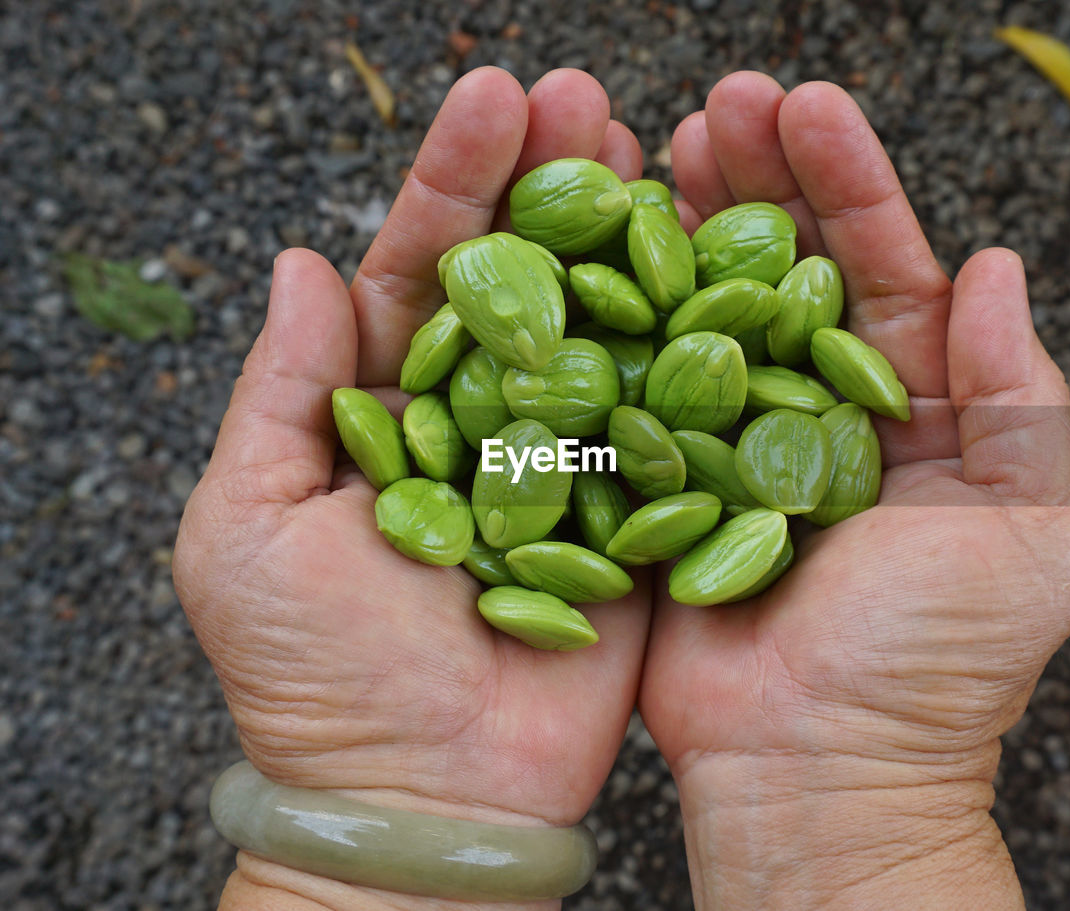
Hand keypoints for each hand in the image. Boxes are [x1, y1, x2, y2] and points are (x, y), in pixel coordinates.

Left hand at [174, 68, 649, 910]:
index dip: (456, 186)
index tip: (495, 98)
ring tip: (657, 148)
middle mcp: (483, 421)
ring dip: (627, 240)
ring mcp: (566, 463)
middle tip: (589, 97)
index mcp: (389, 411)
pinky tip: (721, 269)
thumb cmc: (314, 680)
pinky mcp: (635, 517)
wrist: (423, 802)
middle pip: (521, 283)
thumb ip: (284, 395)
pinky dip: (693, 350)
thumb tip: (301, 262)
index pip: (422, 274)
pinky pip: (667, 424)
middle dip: (551, 184)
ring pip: (601, 332)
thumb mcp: (246, 530)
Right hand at [640, 73, 1069, 908]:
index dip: (850, 183)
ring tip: (649, 145)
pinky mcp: (658, 484)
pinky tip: (588, 254)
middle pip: (783, 268)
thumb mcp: (1035, 534)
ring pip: (704, 309)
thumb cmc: (937, 668)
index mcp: (910, 408)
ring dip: (678, 225)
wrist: (818, 772)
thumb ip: (1023, 400)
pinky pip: (636, 389)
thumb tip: (998, 271)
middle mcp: (815, 410)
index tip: (809, 106)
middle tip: (715, 103)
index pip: (883, 268)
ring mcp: (729, 443)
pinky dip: (614, 322)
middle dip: (754, 178)